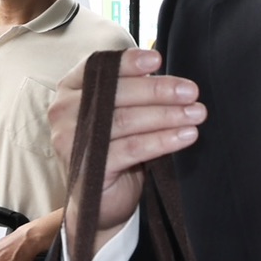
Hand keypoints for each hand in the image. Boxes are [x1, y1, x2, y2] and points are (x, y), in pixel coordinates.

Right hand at [49, 50, 204, 253]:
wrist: (99, 201)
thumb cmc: (111, 149)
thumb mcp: (117, 114)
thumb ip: (132, 93)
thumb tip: (170, 79)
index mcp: (70, 90)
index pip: (98, 67)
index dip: (129, 62)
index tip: (158, 60)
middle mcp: (65, 112)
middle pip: (115, 92)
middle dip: (158, 90)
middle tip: (191, 92)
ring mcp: (72, 140)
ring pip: (125, 120)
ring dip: (166, 115)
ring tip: (196, 114)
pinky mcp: (88, 167)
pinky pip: (131, 148)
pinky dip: (162, 141)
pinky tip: (185, 136)